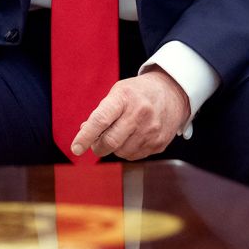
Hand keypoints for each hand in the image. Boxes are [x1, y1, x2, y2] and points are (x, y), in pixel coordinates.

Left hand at [69, 69, 190, 160]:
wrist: (172, 92)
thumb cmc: (139, 92)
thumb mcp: (118, 92)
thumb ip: (101, 112)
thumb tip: (85, 131)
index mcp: (124, 98)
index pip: (101, 120)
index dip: (85, 136)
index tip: (75, 148)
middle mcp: (140, 114)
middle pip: (110, 141)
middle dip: (97, 146)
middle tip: (95, 142)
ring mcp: (152, 131)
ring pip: (121, 152)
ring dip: (113, 149)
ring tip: (118, 134)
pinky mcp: (159, 144)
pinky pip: (134, 156)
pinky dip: (126, 151)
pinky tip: (131, 138)